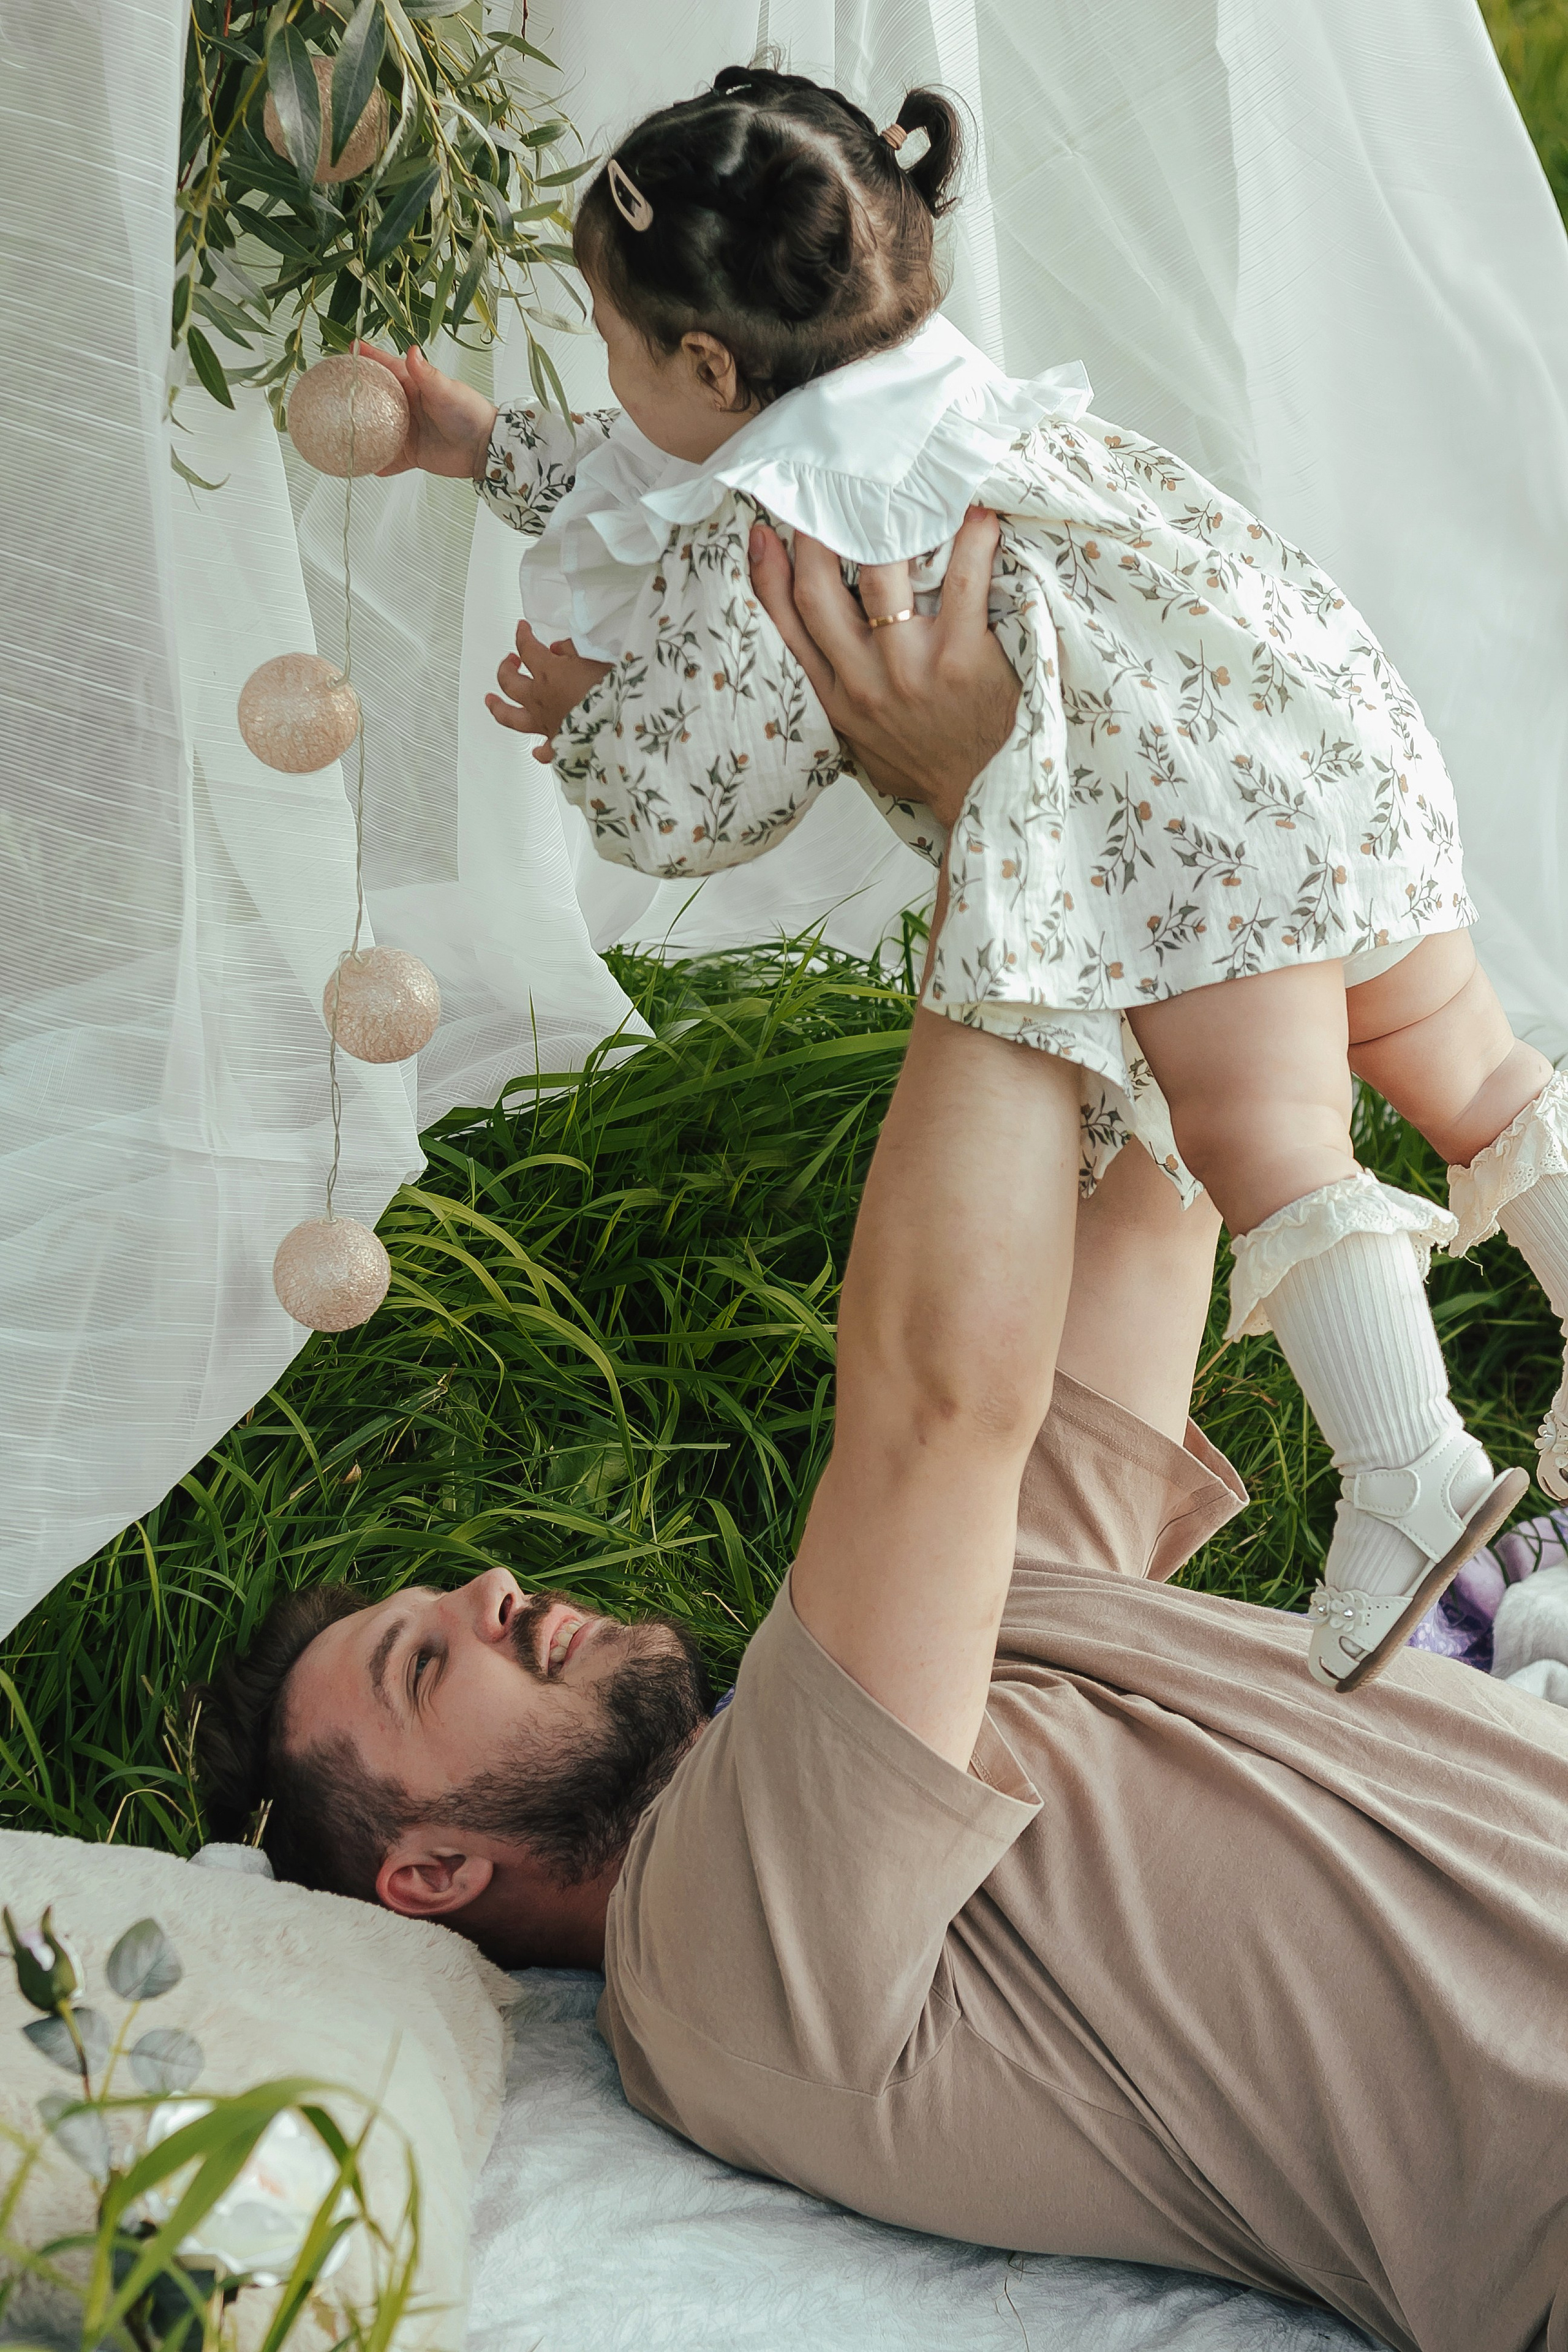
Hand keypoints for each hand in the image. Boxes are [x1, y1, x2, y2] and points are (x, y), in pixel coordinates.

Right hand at [351, 341, 497, 480]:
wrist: (484, 448)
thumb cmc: (470, 413)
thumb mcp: (447, 390)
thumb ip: (427, 374)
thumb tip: (412, 352)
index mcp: (413, 385)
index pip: (385, 367)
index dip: (367, 357)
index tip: (349, 348)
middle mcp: (406, 406)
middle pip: (373, 398)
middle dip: (354, 393)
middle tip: (331, 389)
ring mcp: (406, 431)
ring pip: (376, 430)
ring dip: (360, 431)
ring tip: (338, 430)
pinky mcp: (411, 453)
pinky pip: (389, 459)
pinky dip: (378, 463)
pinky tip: (364, 466)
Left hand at [487, 622, 612, 759]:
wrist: (619, 726)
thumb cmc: (611, 690)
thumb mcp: (595, 657)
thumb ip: (573, 650)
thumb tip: (559, 648)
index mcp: (548, 673)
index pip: (526, 648)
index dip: (522, 635)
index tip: (522, 629)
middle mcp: (540, 698)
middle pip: (509, 681)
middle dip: (506, 667)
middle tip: (510, 661)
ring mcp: (545, 723)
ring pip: (510, 716)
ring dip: (498, 707)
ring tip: (491, 701)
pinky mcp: (557, 745)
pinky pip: (544, 750)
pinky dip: (539, 750)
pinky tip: (537, 751)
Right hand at [747, 506, 1019, 824]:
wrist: (981, 795)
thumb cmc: (923, 761)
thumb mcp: (860, 742)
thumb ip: (838, 693)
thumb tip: (820, 641)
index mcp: (834, 699)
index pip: (787, 629)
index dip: (768, 576)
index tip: (763, 532)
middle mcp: (863, 683)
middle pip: (820, 593)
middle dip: (817, 537)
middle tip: (830, 494)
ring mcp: (910, 669)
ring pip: (882, 577)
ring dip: (888, 528)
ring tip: (901, 492)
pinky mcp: (960, 659)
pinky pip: (963, 582)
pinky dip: (971, 541)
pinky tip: (977, 515)